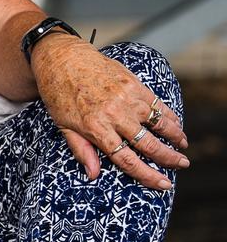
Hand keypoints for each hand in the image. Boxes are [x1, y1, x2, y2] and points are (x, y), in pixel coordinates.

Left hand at [32, 34, 188, 189]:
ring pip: (158, 123)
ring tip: (183, 145)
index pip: (126, 159)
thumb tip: (93, 174)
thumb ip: (81, 149)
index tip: (164, 184)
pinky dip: (169, 115)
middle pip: (148, 144)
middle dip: (169, 158)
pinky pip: (156, 103)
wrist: (60, 58)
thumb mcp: (62, 124)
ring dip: (175, 136)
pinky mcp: (132, 83)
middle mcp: (113, 115)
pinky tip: (176, 123)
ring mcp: (125, 98)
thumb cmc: (57, 93)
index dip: (148, 175)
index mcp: (95, 128)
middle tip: (182, 164)